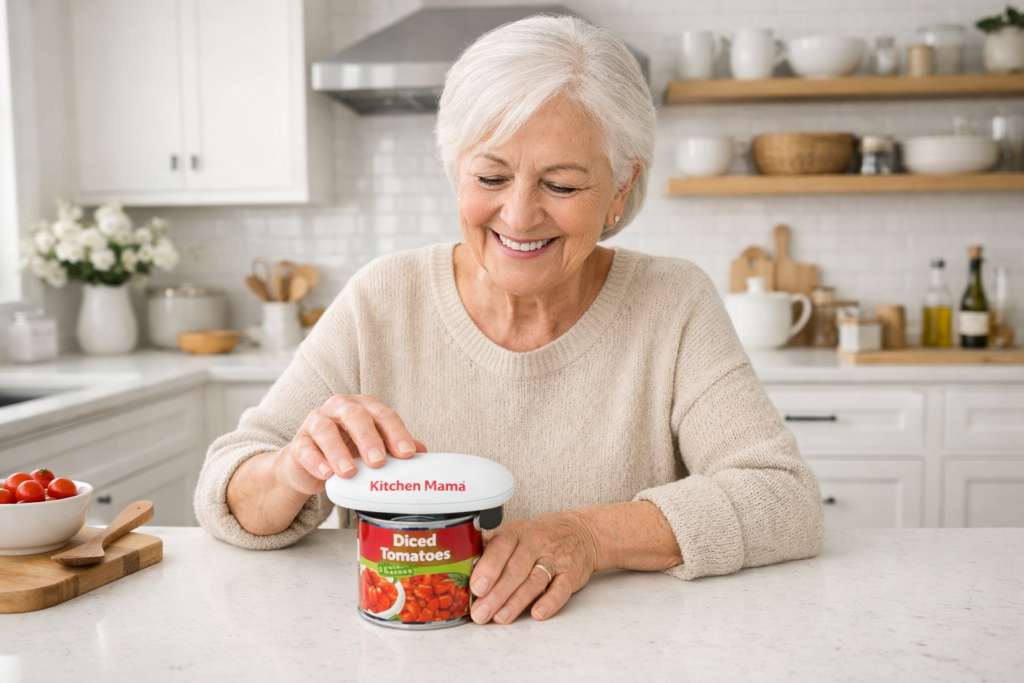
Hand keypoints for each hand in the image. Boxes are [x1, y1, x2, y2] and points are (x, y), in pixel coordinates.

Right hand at [275, 394, 425, 495]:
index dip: (397, 433)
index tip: (407, 453)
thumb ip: (394, 448)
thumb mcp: (372, 449)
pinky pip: (305, 449)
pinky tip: (326, 474)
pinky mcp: (298, 443)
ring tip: (349, 472)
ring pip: (326, 430)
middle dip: (369, 439)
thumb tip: (421, 453)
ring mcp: (316, 423)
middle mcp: (340, 409)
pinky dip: (316, 461)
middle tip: (378, 461)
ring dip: (339, 452)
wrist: (308, 463)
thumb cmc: (346, 450)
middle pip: (355, 416)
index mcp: (364, 408)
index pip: (384, 416)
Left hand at [469, 511, 598, 624]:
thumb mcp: (515, 533)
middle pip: (515, 569)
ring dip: (516, 601)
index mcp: (516, 532)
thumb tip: (463, 568)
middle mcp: (535, 543)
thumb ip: (491, 549)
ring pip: (534, 581)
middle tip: (481, 612)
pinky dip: (550, 602)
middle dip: (496, 593)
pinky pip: (561, 589)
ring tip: (501, 618)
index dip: (488, 567)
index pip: (501, 547)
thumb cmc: (538, 537)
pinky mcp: (571, 574)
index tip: (476, 587)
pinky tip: (537, 614)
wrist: (580, 532)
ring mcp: (555, 559)